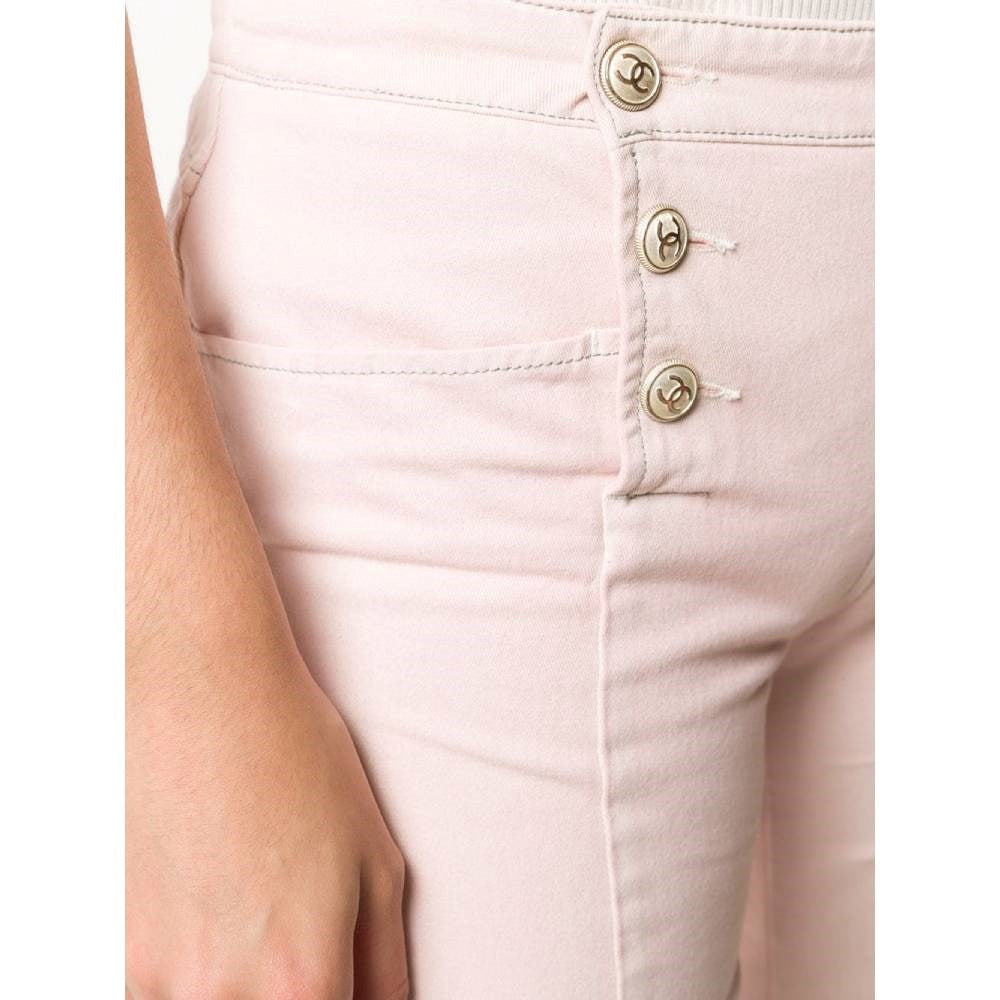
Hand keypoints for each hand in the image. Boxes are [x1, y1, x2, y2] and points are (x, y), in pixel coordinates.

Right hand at [126, 661, 407, 999]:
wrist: (201, 691)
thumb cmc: (294, 758)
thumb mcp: (376, 859)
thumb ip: (385, 963)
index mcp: (304, 978)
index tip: (329, 982)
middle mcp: (225, 997)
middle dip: (284, 993)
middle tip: (283, 928)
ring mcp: (159, 979)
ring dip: (230, 986)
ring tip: (244, 907)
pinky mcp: (114, 951)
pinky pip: (158, 990)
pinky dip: (184, 969)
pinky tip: (202, 906)